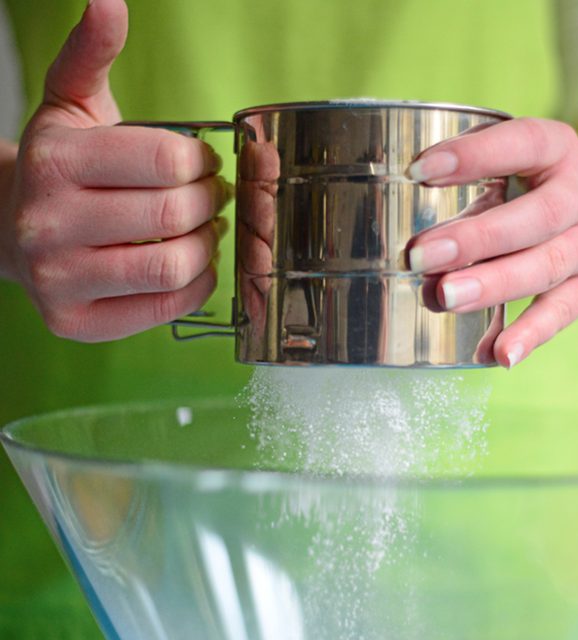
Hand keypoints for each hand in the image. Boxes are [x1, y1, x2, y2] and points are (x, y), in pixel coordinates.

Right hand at [1, 0, 230, 340]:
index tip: (204, 164)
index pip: (167, 159)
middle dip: (210, 204)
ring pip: (173, 267)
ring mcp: (58, 279)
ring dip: (207, 248)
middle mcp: (47, 223)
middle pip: (175, 215)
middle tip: (211, 199)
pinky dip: (196, 287)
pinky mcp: (75, 323)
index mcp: (54, 160)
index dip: (203, 162)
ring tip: (204, 232)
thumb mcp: (70, 104)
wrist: (12, 229)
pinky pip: (164, 308)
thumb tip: (109, 1)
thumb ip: (91, 53)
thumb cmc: (61, 168)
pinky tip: (191, 267)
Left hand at [406, 116, 577, 367]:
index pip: (522, 144)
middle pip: (537, 218)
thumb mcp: (517, 158)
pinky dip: (530, 335)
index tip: (419, 170)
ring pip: (548, 267)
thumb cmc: (539, 182)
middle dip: (476, 239)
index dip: (474, 155)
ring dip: (494, 285)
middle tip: (421, 256)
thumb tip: (397, 210)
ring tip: (446, 298)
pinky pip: (563, 313)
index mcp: (559, 148)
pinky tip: (498, 354)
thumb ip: (471, 174)